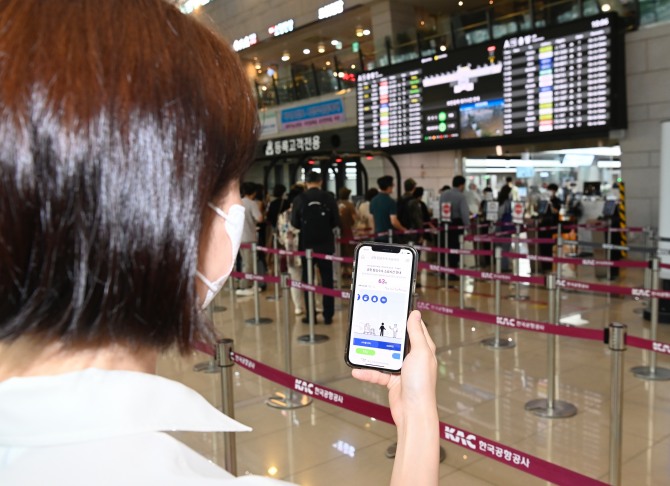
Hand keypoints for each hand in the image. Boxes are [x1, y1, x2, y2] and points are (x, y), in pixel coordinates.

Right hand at [352, 310, 436, 428]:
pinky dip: (367, 372)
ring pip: (384, 356)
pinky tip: (357, 370)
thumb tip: (415, 314)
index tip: (394, 308)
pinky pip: (377, 373)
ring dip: (372, 354)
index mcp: (423, 349)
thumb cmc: (421, 384)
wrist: (413, 413)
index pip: (415, 328)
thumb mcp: (420, 353)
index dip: (406, 318)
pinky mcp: (392, 381)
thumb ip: (416, 333)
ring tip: (360, 346)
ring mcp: (402, 370)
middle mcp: (413, 358)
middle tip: (372, 324)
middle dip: (384, 334)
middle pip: (396, 341)